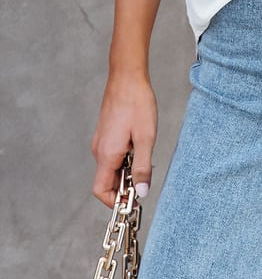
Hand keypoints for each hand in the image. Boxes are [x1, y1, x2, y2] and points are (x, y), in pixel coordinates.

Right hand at [90, 67, 157, 208]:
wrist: (127, 77)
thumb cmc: (137, 103)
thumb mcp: (146, 137)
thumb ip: (142, 167)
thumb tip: (141, 193)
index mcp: (107, 154)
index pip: (101, 191)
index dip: (114, 201)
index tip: (132, 201)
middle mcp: (99, 150)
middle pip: (107, 181)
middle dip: (124, 186)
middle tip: (145, 180)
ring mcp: (101, 142)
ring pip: (111, 167)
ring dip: (126, 171)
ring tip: (145, 160)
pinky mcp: (106, 134)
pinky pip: (112, 155)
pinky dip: (125, 159)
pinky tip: (140, 147)